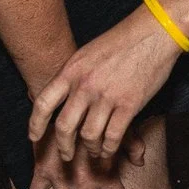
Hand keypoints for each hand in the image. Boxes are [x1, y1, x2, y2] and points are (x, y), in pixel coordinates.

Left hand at [26, 4, 185, 166]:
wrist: (155, 32)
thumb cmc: (123, 40)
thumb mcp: (89, 52)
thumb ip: (75, 75)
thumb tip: (65, 95)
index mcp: (72, 71)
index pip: (43, 104)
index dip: (35, 125)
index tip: (34, 137)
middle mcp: (85, 85)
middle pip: (64, 127)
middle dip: (64, 147)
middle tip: (67, 156)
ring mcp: (107, 96)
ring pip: (89, 135)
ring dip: (91, 149)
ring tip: (95, 151)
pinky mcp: (129, 104)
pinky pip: (113, 136)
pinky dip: (110, 147)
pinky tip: (111, 148)